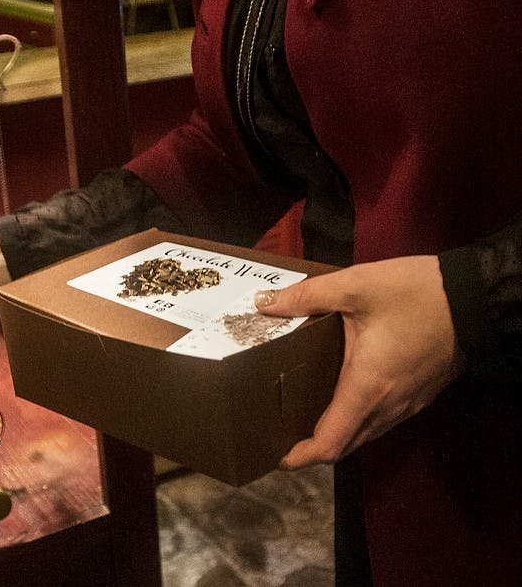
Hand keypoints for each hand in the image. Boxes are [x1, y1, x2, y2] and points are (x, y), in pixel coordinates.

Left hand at [254, 255, 464, 468]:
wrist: (477, 295)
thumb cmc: (419, 292)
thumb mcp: (355, 285)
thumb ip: (306, 296)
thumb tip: (263, 303)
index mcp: (368, 387)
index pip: (331, 443)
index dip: (300, 456)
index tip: (275, 454)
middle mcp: (390, 405)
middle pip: (346, 444)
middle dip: (312, 447)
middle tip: (280, 432)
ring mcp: (409, 403)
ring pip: (366, 433)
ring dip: (336, 433)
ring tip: (303, 416)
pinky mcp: (421, 394)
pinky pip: (383, 420)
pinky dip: (357, 420)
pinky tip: (341, 395)